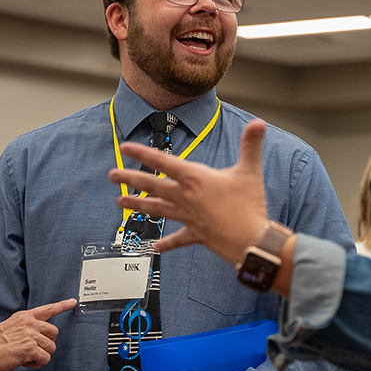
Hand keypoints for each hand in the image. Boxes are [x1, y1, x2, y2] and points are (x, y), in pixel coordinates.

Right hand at [0, 298, 74, 370]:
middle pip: (54, 332)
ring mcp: (30, 335)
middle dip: (46, 343)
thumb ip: (25, 328)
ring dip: (41, 356)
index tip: (73, 302)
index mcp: (24, 316)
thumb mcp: (9, 327)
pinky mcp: (29, 348)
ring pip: (51, 347)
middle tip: (32, 350)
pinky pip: (45, 358)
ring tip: (25, 357)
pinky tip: (24, 362)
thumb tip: (37, 338)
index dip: (62, 305)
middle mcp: (29, 323)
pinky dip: (36, 364)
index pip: (47, 309)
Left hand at [109, 119, 270, 263]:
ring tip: (121, 203)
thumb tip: (258, 123)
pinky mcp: (196, 234)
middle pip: (152, 186)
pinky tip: (156, 246)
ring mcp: (188, 217)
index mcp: (194, 179)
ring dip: (138, 205)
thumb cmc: (250, 206)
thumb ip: (251, 145)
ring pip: (157, 209)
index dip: (142, 153)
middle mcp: (185, 197)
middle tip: (112, 175)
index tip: (124, 148)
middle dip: (130, 179)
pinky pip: (178, 239)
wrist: (251, 241)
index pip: (163, 162)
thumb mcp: (250, 171)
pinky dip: (167, 243)